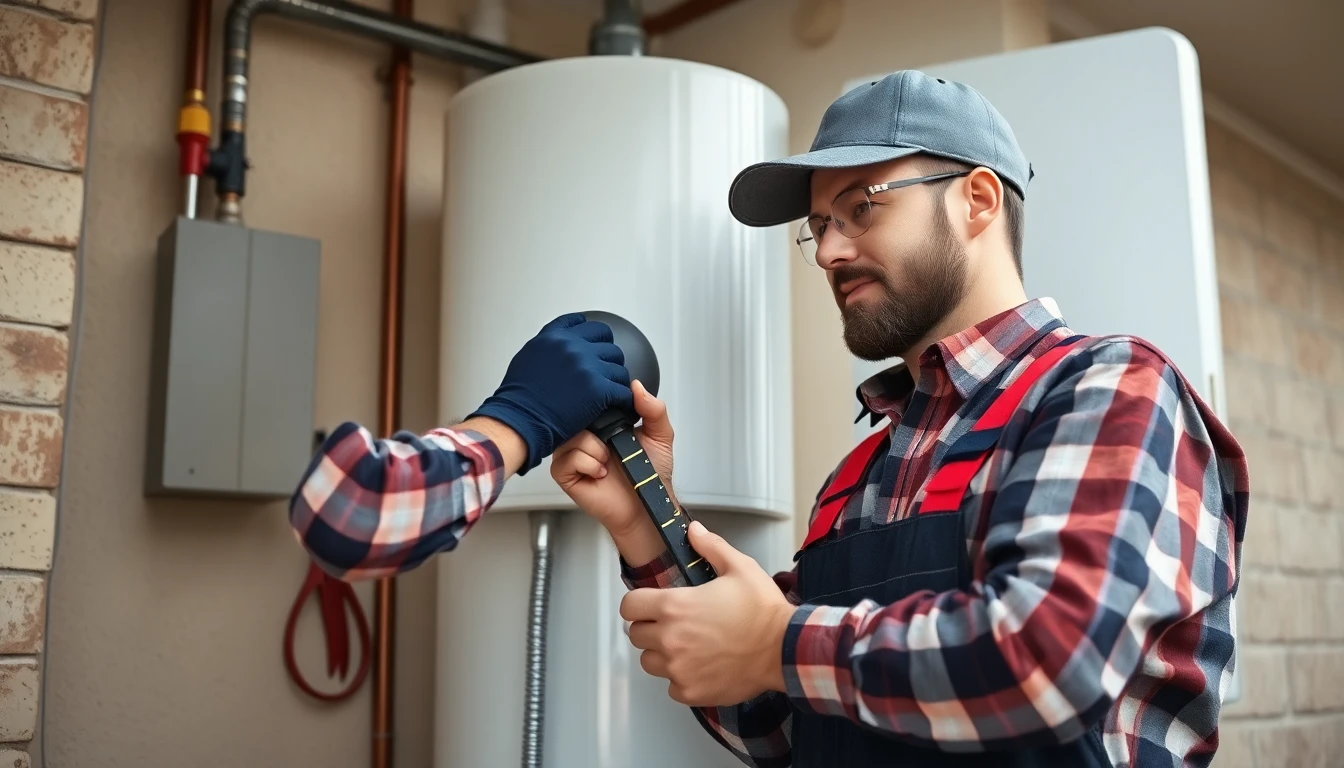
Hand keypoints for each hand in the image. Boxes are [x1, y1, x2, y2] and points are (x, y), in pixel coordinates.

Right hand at [469, 313, 632, 473]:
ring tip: (613, 389)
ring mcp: (587, 366)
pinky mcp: (598, 388)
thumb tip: (558, 348)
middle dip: (607, 356)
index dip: (592, 334)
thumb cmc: (518, 398)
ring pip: (618, 366)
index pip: (582, 323)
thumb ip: (548, 348)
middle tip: (607, 370)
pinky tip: (620, 403)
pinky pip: (622, 390)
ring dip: (616, 378)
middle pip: (606, 342)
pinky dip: (623, 398)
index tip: (596, 341)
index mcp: (554, 337)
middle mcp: (572, 347)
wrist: (519, 420)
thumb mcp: (528, 358)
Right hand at [551, 380, 672, 543]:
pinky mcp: (564, 472)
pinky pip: (568, 458)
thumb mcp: (660, 436)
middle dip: (599, 429)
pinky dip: (588, 464)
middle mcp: (583, 435)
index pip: (590, 401)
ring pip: (572, 437)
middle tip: (615, 442)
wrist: (646, 506)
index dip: (600, 404)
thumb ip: (654, 409)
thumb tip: (637, 386)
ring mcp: (571, 453)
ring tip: (608, 461)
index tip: (616, 416)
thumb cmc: (651, 474)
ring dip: (596, 449)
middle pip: (576, 416)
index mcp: (602, 422)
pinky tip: (600, 473)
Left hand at [621, 522, 794, 706]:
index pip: (629, 606)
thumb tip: (694, 530)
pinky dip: (681, 678)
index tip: (648, 605)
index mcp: (676, 606)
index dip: (638, 603)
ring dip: (661, 654)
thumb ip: (711, 547)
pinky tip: (700, 666)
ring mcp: (679, 668)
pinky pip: (671, 686)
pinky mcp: (691, 691)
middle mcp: (671, 639)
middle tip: (672, 624)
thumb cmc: (763, 610)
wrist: (785, 648)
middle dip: (650, 627)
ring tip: (686, 646)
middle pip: (635, 635)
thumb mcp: (740, 568)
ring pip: (649, 662)